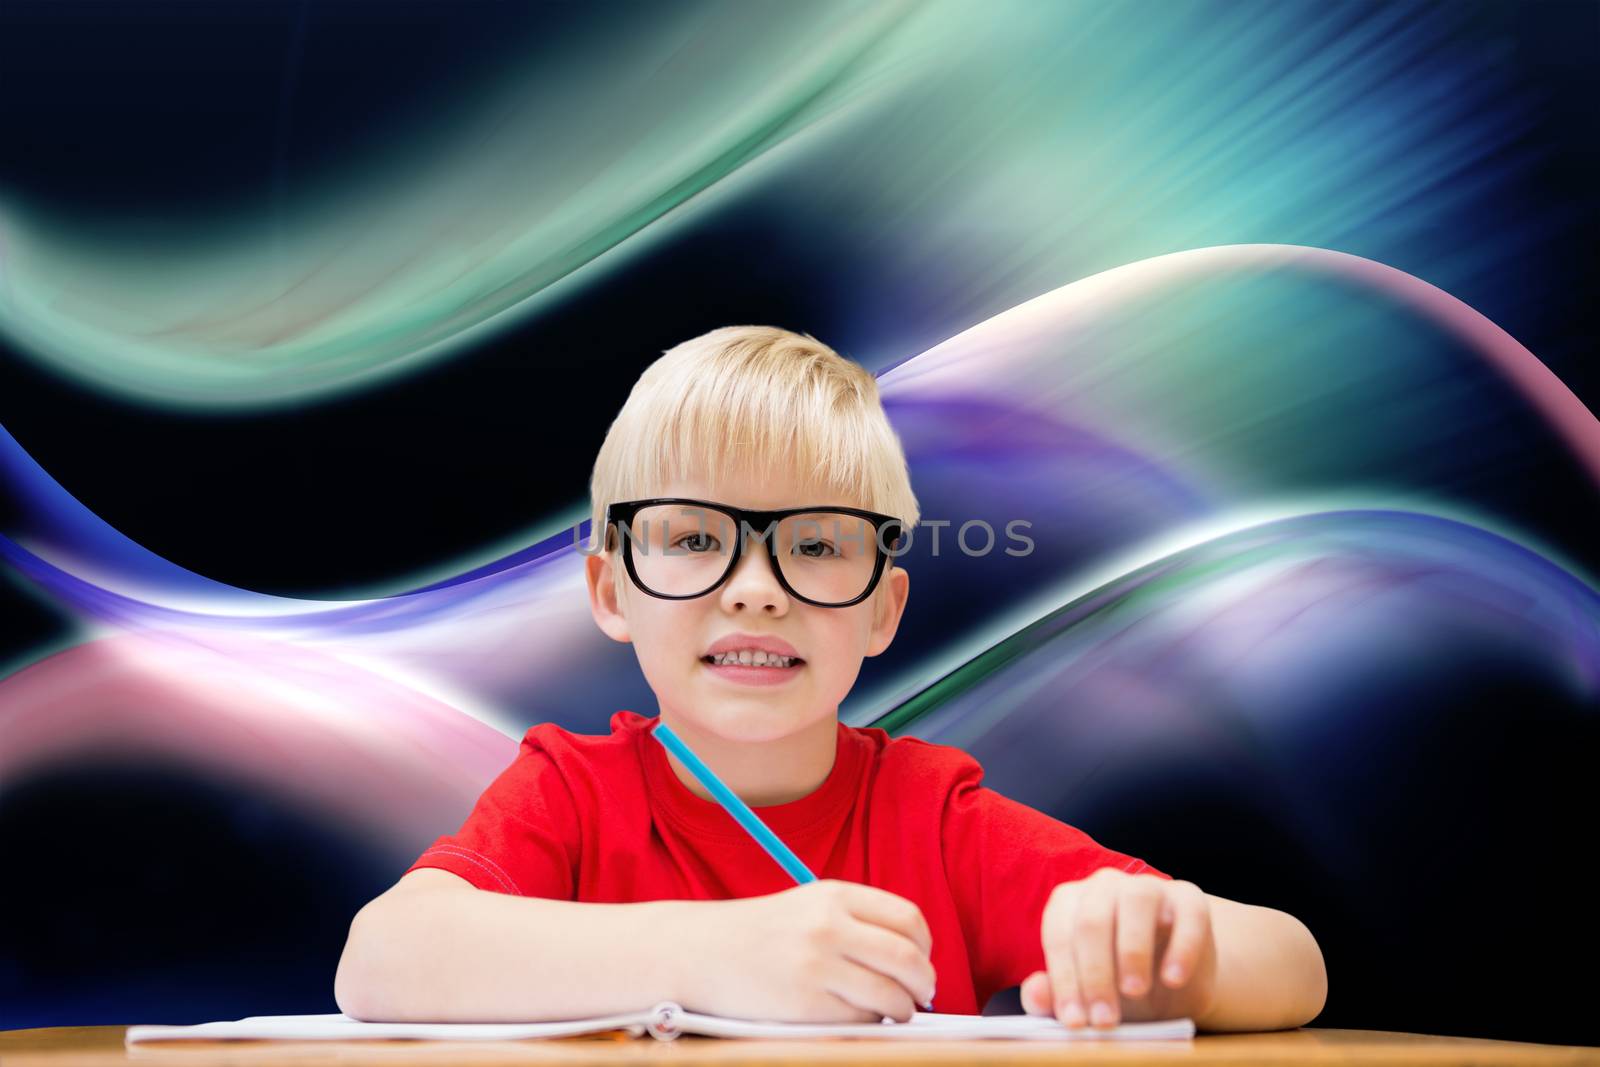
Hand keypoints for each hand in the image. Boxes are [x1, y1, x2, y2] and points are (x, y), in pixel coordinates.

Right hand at [678, 879, 935, 1023]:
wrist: (698, 951)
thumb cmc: (758, 934)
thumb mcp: (808, 907)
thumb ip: (855, 921)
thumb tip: (911, 958)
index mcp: (834, 895)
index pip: (908, 919)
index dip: (925, 946)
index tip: (922, 961)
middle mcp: (828, 926)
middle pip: (908, 958)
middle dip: (924, 983)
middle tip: (923, 995)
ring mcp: (816, 966)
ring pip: (891, 995)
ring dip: (902, 1009)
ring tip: (895, 1011)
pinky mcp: (804, 1004)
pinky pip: (859, 1020)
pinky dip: (869, 1023)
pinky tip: (859, 1018)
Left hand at [1021, 866, 1216, 1028]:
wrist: (1172, 979)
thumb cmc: (1117, 982)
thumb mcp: (1086, 994)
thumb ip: (1055, 994)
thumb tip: (1035, 993)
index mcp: (1070, 902)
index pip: (1059, 934)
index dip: (1064, 979)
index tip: (1074, 1021)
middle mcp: (1105, 885)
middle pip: (1092, 919)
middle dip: (1096, 974)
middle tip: (1105, 1019)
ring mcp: (1149, 887)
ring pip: (1136, 901)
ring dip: (1133, 950)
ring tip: (1134, 991)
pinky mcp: (1190, 899)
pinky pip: (1187, 913)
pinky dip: (1181, 946)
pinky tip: (1173, 979)